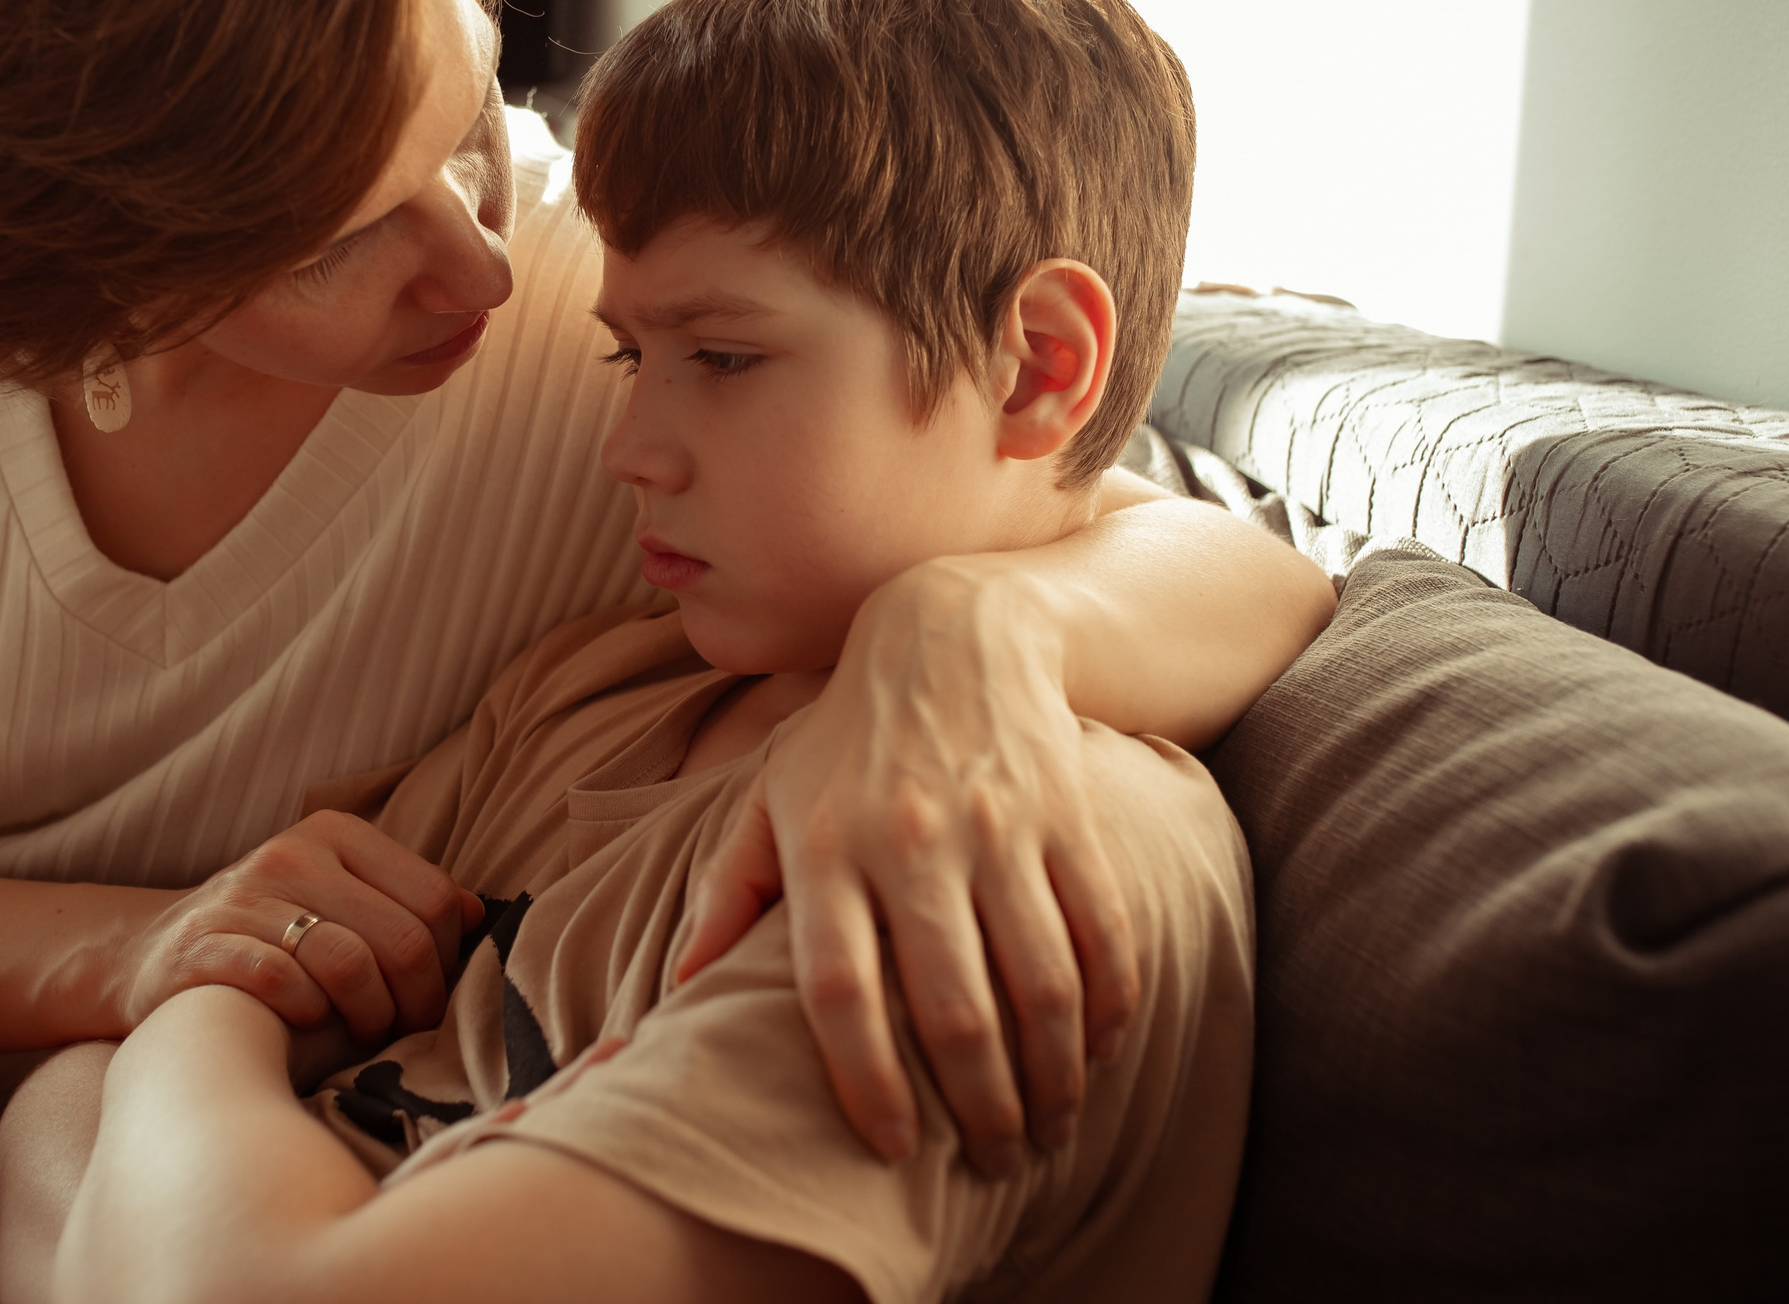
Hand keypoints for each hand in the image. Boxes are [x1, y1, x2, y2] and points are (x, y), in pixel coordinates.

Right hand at [110, 811, 482, 1042]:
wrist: (153, 955)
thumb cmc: (272, 937)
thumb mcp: (339, 898)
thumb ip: (405, 900)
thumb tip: (474, 913)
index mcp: (336, 834)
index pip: (434, 899)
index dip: (446, 962)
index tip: (428, 997)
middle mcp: (292, 854)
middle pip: (401, 939)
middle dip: (415, 1001)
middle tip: (402, 1030)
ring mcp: (244, 898)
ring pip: (349, 965)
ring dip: (368, 1018)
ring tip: (363, 1035)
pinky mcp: (202, 946)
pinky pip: (284, 983)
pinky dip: (308, 1013)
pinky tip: (308, 1022)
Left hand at [676, 562, 1138, 1177]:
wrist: (950, 627)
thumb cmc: (845, 736)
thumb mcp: (769, 797)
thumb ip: (728, 894)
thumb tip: (680, 991)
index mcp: (826, 848)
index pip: (837, 991)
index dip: (865, 1082)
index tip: (894, 1148)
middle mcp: (911, 841)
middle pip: (953, 1008)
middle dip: (981, 1108)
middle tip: (997, 1160)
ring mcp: (997, 826)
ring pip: (1040, 984)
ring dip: (1054, 1076)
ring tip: (1050, 1127)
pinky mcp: (1067, 813)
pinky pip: (1101, 929)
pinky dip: (1109, 1003)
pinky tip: (1099, 1050)